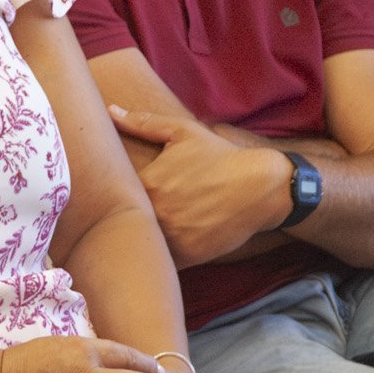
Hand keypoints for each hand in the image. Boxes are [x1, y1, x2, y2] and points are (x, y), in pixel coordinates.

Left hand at [111, 103, 292, 266]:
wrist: (262, 186)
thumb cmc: (220, 157)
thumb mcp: (182, 132)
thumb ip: (143, 123)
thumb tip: (110, 110)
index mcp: (147, 183)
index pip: (114, 196)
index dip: (112, 199)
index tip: (115, 198)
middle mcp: (156, 212)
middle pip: (124, 222)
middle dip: (123, 221)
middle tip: (125, 219)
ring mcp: (172, 236)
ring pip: (142, 243)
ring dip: (140, 240)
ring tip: (142, 234)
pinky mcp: (188, 256)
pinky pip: (162, 261)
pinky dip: (160, 257)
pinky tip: (164, 246)